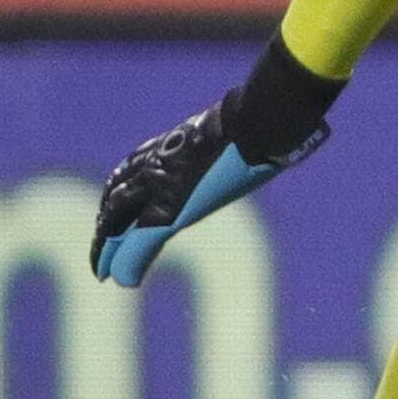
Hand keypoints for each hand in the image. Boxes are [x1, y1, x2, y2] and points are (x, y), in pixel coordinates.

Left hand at [89, 44, 344, 287]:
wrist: (257, 123)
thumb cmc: (260, 117)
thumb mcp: (243, 124)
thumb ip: (247, 134)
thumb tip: (298, 127)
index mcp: (167, 148)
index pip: (127, 175)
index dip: (117, 198)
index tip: (112, 216)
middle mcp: (151, 169)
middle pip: (113, 204)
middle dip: (104, 230)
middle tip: (100, 253)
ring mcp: (155, 190)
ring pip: (114, 227)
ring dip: (107, 252)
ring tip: (104, 272)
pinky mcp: (167, 212)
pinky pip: (137, 244)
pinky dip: (127, 264)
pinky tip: (123, 281)